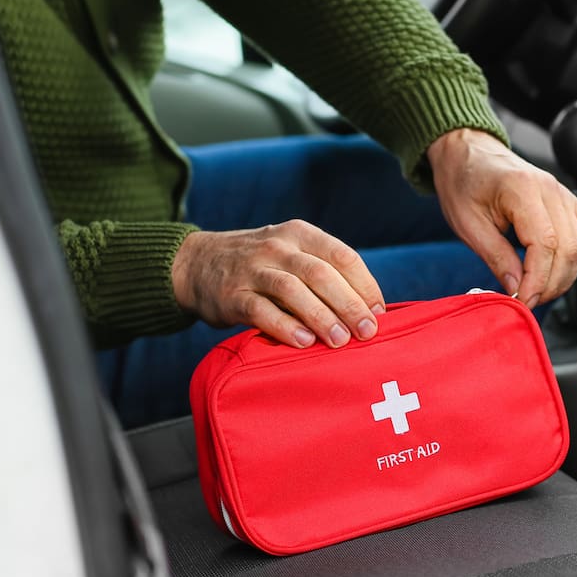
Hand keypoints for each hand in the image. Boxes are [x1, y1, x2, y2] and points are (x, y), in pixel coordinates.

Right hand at [171, 220, 385, 347]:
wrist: (196, 263)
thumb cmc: (261, 266)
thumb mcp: (291, 253)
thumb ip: (324, 272)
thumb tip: (370, 310)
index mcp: (300, 233)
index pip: (342, 256)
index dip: (365, 285)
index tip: (379, 313)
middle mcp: (278, 247)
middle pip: (321, 274)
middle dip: (349, 304)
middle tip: (367, 332)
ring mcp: (253, 269)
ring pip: (294, 290)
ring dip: (321, 317)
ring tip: (340, 341)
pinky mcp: (232, 295)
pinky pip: (261, 311)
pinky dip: (285, 327)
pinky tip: (304, 342)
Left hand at [427, 128, 576, 307]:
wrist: (469, 155)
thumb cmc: (464, 183)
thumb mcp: (467, 224)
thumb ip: (496, 257)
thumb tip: (517, 288)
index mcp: (522, 189)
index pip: (545, 243)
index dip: (537, 280)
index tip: (523, 300)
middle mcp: (551, 189)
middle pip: (570, 248)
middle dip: (551, 284)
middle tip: (527, 298)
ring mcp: (564, 194)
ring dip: (566, 275)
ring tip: (539, 286)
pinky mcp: (570, 200)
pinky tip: (558, 265)